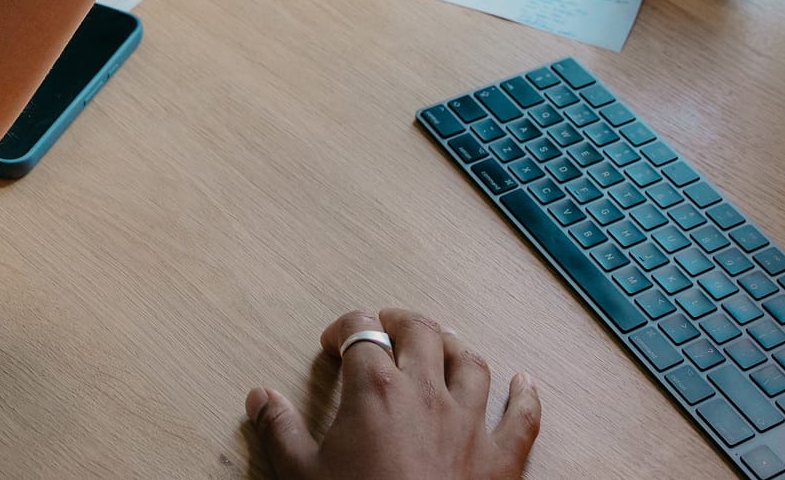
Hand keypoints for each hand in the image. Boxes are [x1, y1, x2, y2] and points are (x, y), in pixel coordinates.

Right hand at [246, 309, 540, 479]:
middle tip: (385, 325)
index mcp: (376, 390)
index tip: (334, 343)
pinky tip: (525, 382)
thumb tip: (260, 398)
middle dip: (399, 321)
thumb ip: (280, 430)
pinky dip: (525, 395)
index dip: (345, 329)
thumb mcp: (302, 475)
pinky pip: (522, 416)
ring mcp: (469, 424)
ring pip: (470, 362)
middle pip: (420, 332)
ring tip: (443, 340)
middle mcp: (427, 394)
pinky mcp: (501, 458)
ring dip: (454, 345)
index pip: (361, 332)